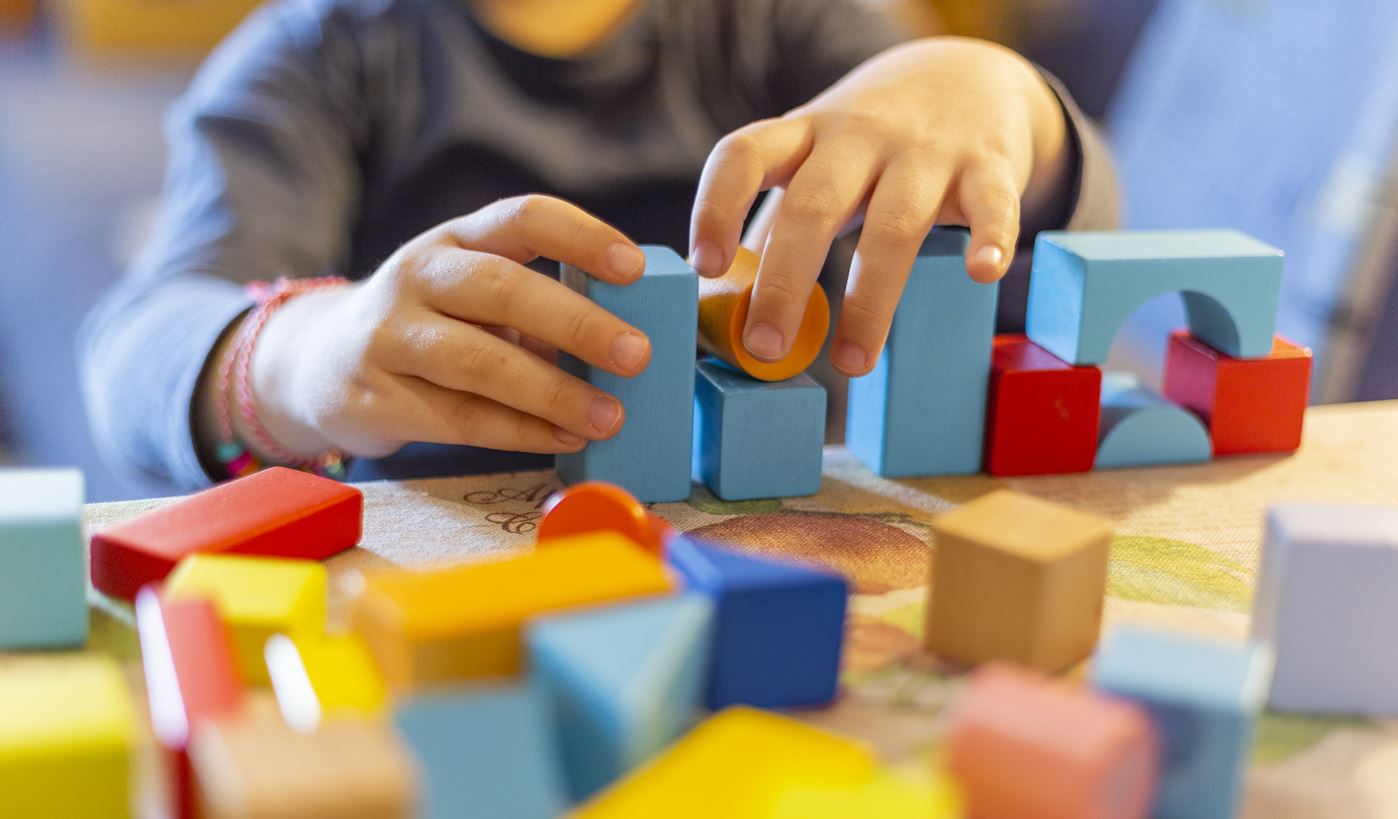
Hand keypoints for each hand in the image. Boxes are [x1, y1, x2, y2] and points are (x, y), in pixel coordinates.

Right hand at [226, 196, 651, 459]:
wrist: (318, 363)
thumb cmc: (428, 325)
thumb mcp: (471, 294)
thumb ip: (536, 308)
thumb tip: (625, 342)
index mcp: (455, 239)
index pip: (523, 217)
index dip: (581, 237)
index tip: (633, 267)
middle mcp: (417, 277)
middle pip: (501, 289)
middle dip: (576, 322)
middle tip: (637, 354)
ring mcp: (389, 337)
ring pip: (478, 362)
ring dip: (553, 392)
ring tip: (610, 416)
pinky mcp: (375, 398)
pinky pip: (459, 419)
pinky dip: (520, 432)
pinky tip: (564, 439)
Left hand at [690, 37, 1069, 375]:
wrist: (967, 76)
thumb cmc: (871, 144)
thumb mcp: (814, 163)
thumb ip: (774, 226)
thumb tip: (720, 311)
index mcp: (803, 136)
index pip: (745, 156)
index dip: (717, 206)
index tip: (707, 266)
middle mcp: (859, 136)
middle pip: (814, 204)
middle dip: (784, 280)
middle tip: (765, 346)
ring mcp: (925, 150)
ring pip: (894, 222)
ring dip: (871, 298)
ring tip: (853, 362)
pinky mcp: (988, 164)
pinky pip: (990, 202)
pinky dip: (990, 237)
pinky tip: (982, 274)